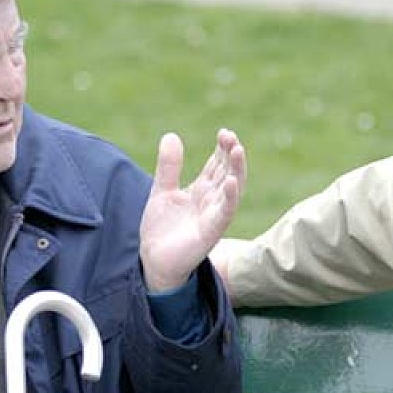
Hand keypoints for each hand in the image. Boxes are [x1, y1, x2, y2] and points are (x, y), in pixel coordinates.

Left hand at [139, 128, 245, 291]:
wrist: (154, 260)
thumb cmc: (162, 228)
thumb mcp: (162, 191)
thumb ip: (169, 166)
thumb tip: (171, 135)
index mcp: (201, 191)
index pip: (217, 166)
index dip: (222, 149)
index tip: (224, 132)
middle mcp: (211, 201)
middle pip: (227, 173)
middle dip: (231, 155)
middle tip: (231, 136)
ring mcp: (213, 216)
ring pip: (231, 190)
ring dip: (237, 170)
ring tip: (238, 149)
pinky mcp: (210, 233)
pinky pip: (224, 213)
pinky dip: (230, 197)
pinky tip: (232, 181)